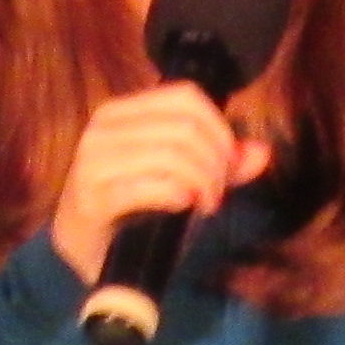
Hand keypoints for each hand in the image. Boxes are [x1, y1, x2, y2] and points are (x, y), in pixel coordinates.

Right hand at [48, 80, 266, 282]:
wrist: (82, 247)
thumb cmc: (132, 208)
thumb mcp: (178, 179)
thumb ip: (219, 164)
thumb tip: (262, 152)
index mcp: (121, 112)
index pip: (185, 96)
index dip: (219, 129)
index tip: (228, 165)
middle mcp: (103, 128)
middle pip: (185, 127)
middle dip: (216, 163)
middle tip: (218, 194)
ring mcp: (93, 162)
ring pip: (173, 155)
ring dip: (203, 183)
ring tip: (205, 205)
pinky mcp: (92, 198)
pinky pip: (152, 186)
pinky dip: (178, 196)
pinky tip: (183, 208)